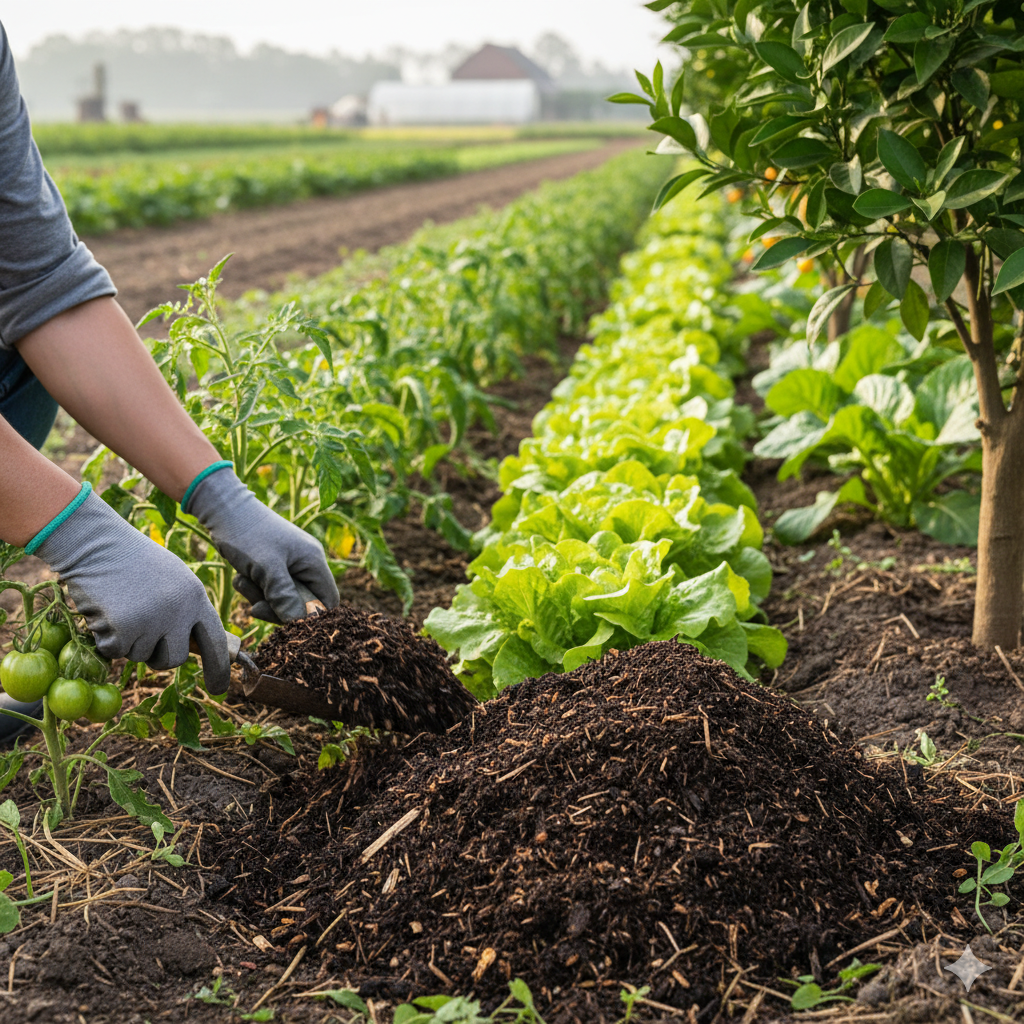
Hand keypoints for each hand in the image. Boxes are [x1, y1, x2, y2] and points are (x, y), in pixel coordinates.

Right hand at [35, 490, 230, 692]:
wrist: (96, 544)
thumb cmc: (133, 561)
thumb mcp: (173, 581)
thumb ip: (187, 610)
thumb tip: (198, 645)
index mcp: (196, 597)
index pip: (214, 641)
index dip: (218, 668)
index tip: (219, 690)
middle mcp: (180, 612)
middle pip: (174, 660)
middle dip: (156, 655)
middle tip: (141, 631)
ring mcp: (152, 622)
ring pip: (141, 657)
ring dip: (128, 642)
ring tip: (122, 608)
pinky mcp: (123, 630)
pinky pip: (115, 652)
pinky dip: (106, 638)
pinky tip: (105, 610)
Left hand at [187, 469, 339, 623]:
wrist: (223, 508)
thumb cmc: (247, 534)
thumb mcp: (266, 569)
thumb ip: (285, 597)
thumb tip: (299, 624)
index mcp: (314, 561)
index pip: (328, 601)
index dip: (311, 616)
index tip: (285, 619)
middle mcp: (306, 563)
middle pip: (302, 603)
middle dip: (277, 606)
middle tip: (256, 605)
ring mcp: (289, 564)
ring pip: (282, 598)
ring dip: (261, 597)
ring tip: (244, 581)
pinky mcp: (272, 565)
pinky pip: (269, 589)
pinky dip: (254, 588)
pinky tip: (241, 576)